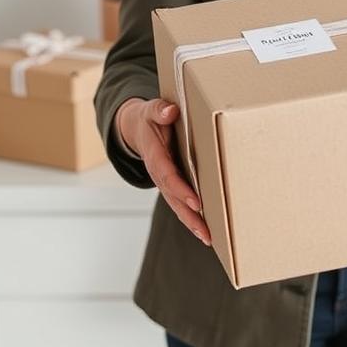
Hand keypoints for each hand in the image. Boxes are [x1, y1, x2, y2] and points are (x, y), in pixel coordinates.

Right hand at [116, 97, 211, 246]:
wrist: (137, 127)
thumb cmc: (150, 118)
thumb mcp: (152, 109)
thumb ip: (160, 110)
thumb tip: (170, 112)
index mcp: (155, 155)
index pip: (168, 176)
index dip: (181, 190)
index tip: (197, 203)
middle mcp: (159, 173)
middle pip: (174, 199)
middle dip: (189, 217)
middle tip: (206, 232)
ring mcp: (165, 181)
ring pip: (177, 205)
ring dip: (192, 222)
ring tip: (209, 238)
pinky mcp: (172, 183)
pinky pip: (181, 202)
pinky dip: (192, 216)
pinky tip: (207, 228)